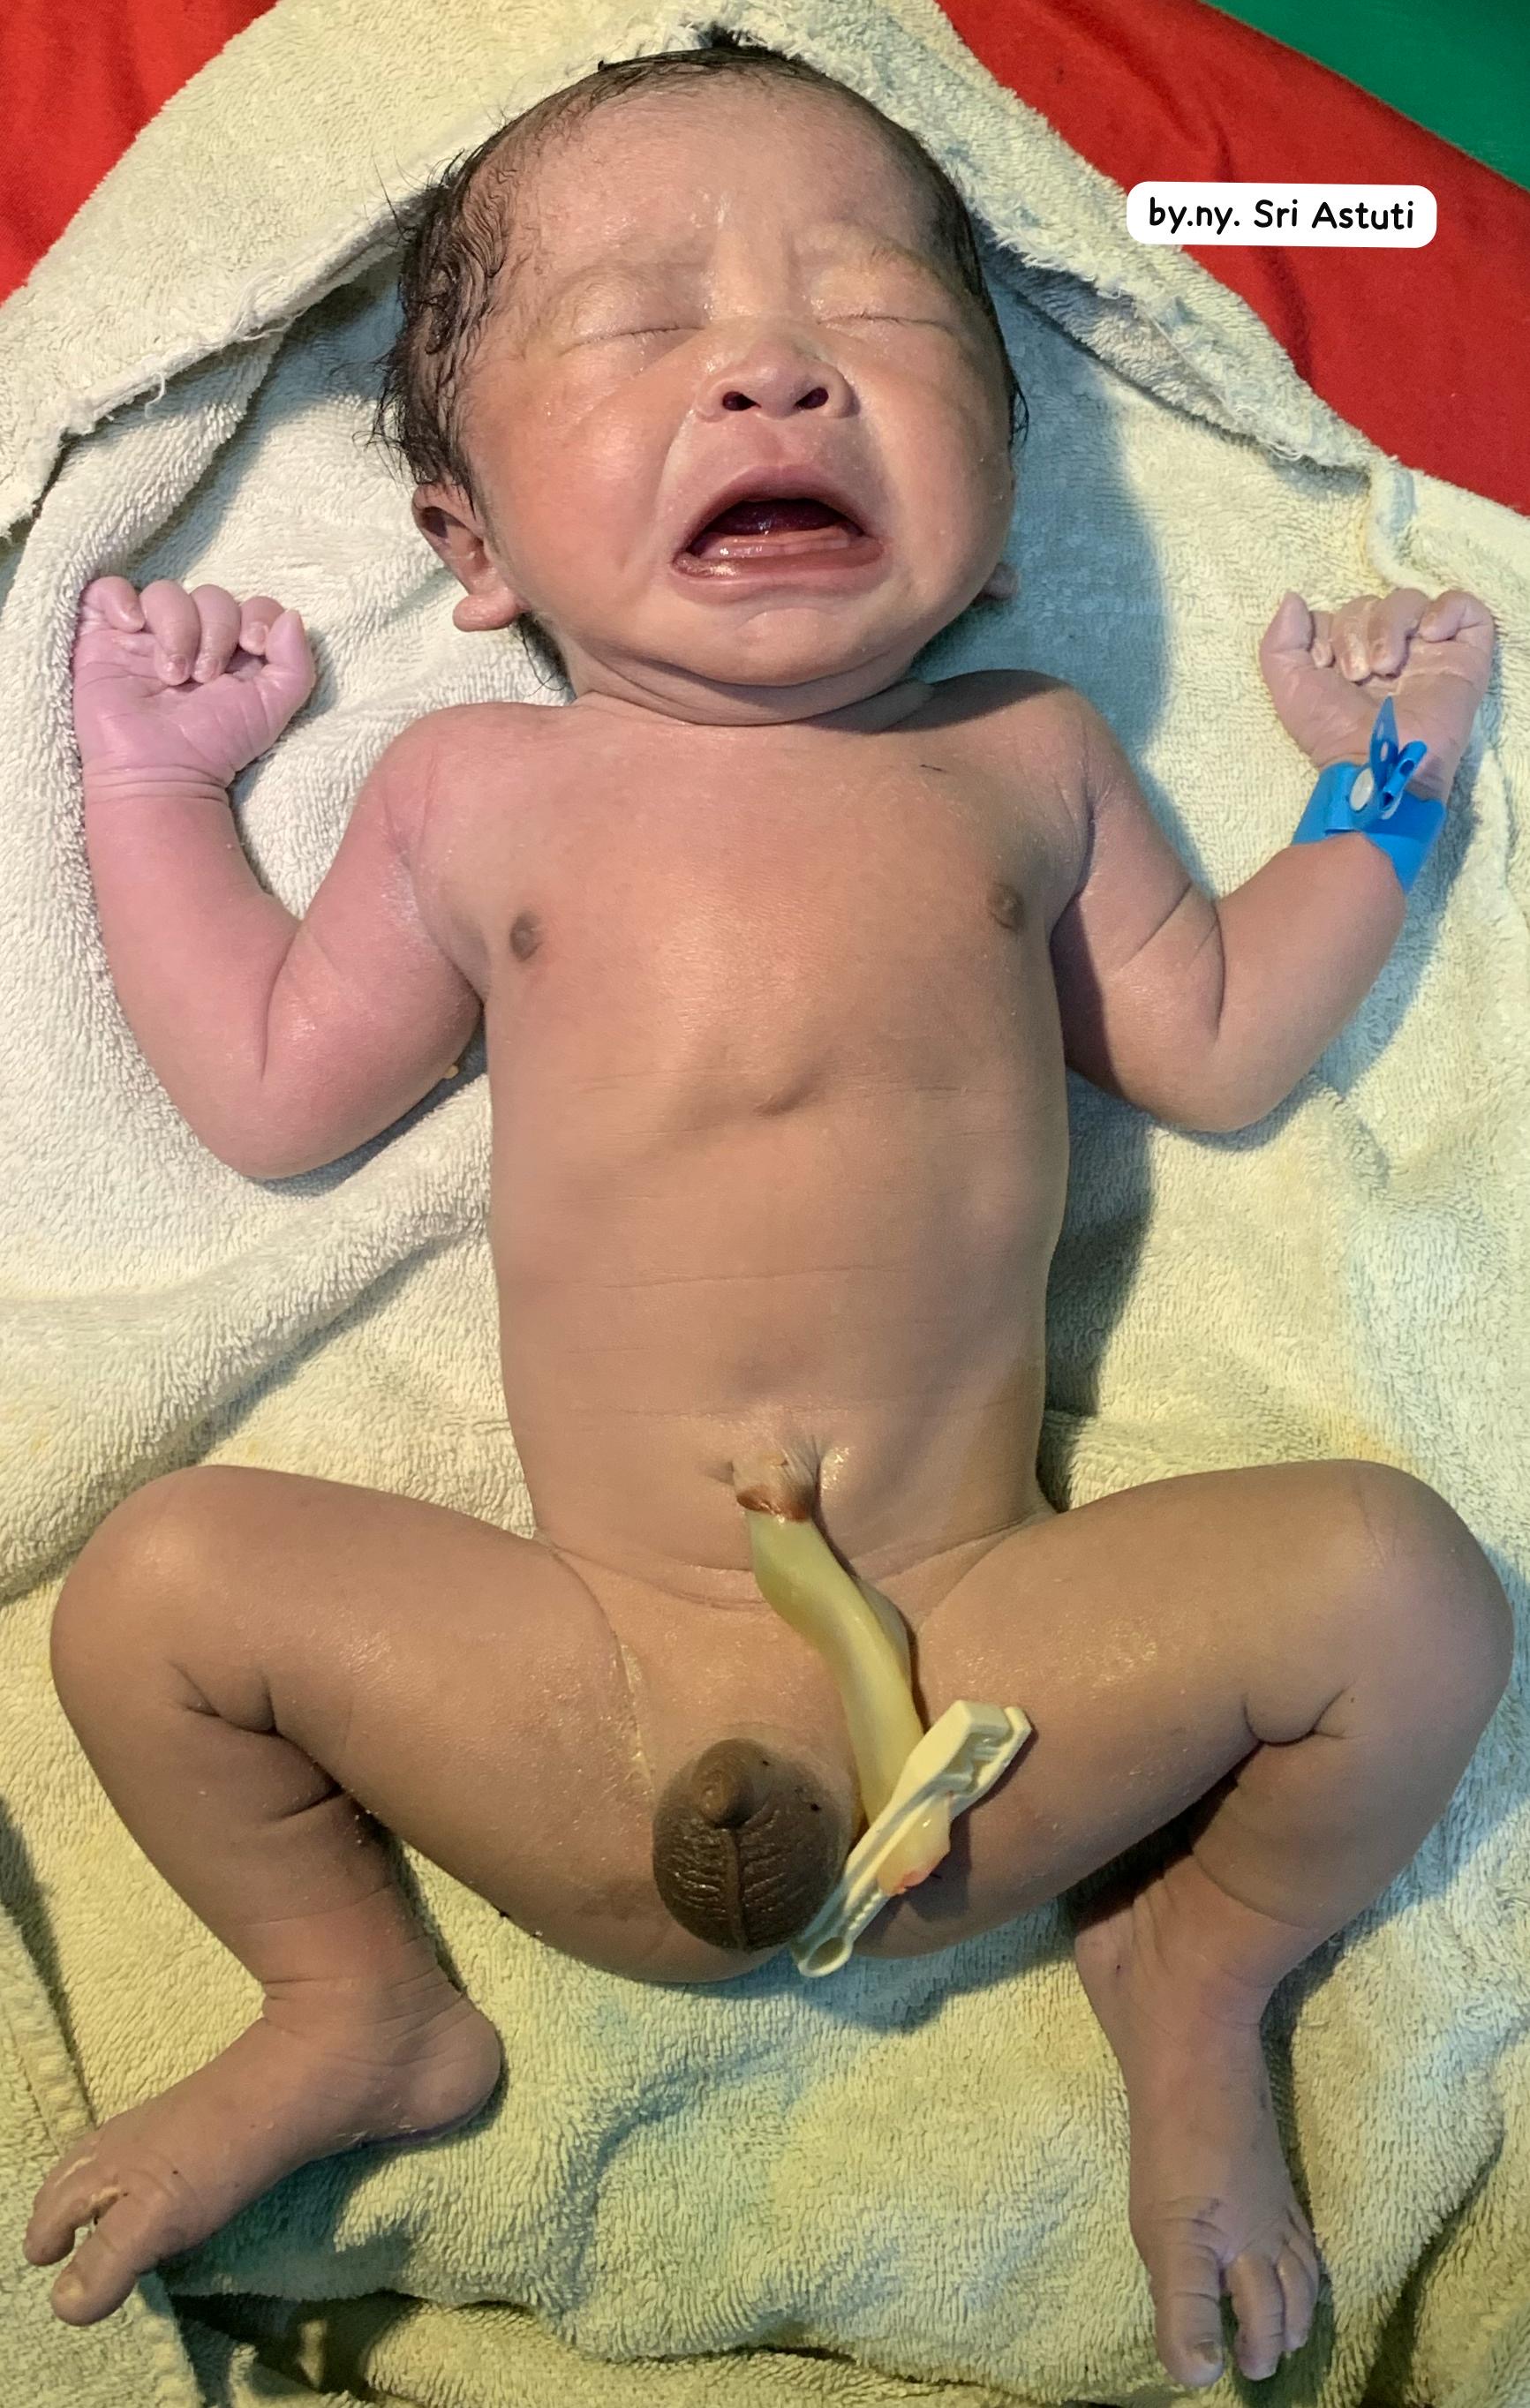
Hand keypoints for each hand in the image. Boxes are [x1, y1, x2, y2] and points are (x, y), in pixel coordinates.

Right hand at [72, 576, 316, 789]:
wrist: (160, 774)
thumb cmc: (215, 747)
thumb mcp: (271, 710)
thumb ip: (296, 665)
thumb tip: (290, 616)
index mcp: (232, 651)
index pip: (250, 605)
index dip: (257, 615)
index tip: (253, 646)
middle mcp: (191, 638)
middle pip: (210, 596)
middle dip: (215, 631)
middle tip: (205, 678)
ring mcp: (146, 636)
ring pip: (165, 592)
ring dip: (176, 628)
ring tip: (172, 676)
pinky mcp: (104, 638)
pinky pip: (106, 590)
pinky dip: (122, 598)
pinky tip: (133, 628)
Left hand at [1259, 586, 1495, 802]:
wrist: (1380, 762)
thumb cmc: (1334, 733)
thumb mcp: (1290, 688)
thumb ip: (1280, 642)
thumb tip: (1293, 598)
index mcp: (1352, 658)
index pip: (1342, 614)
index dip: (1331, 630)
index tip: (1326, 663)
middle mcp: (1390, 651)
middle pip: (1373, 603)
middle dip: (1358, 630)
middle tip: (1358, 674)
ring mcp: (1428, 652)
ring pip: (1410, 600)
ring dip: (1391, 625)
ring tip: (1387, 667)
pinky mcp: (1465, 656)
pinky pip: (1464, 607)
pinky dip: (1446, 610)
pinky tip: (1429, 636)